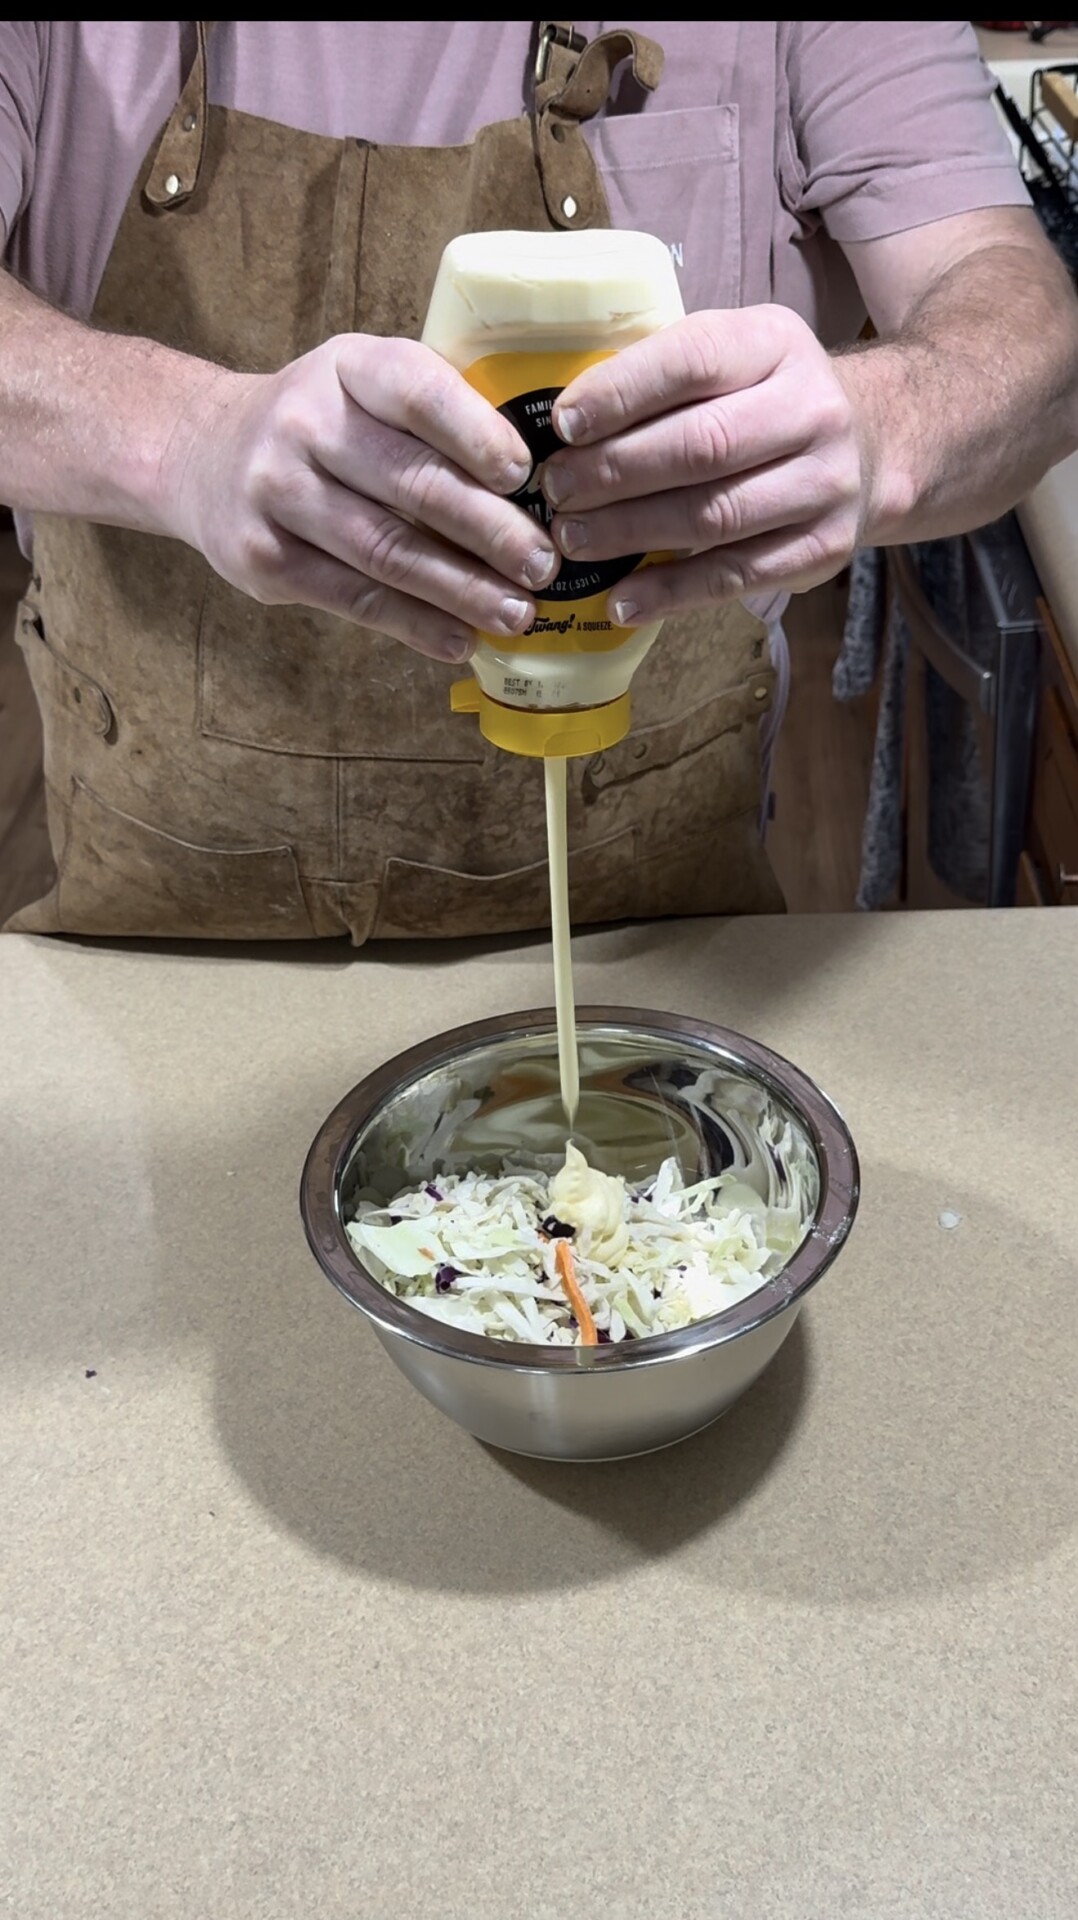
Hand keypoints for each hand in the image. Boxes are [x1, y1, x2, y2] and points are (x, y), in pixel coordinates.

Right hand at [167, 334, 559, 660]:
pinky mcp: (263, 557)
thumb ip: (434, 416)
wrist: (201, 454)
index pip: (416, 392)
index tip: (525, 476)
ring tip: (517, 613)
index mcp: (346, 367)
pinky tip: (459, 639)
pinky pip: (353, 597)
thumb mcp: (363, 386)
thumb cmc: (321, 425)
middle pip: (411, 484)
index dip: (475, 434)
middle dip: (489, 530)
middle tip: (542, 564)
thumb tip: (539, 488)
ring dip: (461, 589)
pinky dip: (414, 623)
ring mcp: (276, 492)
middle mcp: (304, 423)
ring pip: (386, 550)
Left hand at [542, 305, 865, 623]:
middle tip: (557, 492)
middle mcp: (812, 409)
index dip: (622, 393)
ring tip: (573, 541)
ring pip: (715, 514)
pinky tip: (622, 600)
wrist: (871, 444)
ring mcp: (825, 483)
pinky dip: (672, 592)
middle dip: (615, 471)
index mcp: (776, 344)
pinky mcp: (823, 548)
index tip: (564, 424)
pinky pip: (736, 575)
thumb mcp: (733, 358)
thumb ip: (666, 377)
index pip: (693, 360)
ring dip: (632, 532)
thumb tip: (566, 425)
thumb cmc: (765, 400)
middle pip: (702, 445)